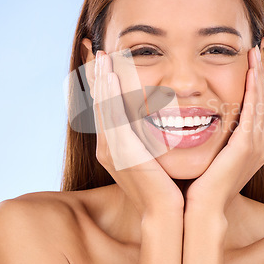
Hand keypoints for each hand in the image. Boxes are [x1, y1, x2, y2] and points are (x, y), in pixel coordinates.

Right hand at [93, 50, 183, 217]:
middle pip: (99, 104)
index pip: (105, 109)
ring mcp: (110, 148)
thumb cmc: (164, 188)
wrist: (166, 213)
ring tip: (102, 54)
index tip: (105, 63)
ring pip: (102, 106)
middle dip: (98, 76)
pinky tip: (110, 74)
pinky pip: (112, 115)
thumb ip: (148, 139)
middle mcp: (106, 146)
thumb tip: (157, 120)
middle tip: (97, 51)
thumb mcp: (154, 157)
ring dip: (101, 79)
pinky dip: (109, 93)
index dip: (103, 85)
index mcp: (113, 148)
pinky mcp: (120, 150)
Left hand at [185, 45, 263, 215]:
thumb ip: (210, 137)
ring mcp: (256, 145)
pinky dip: (253, 89)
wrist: (200, 211)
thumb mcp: (208, 156)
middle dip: (259, 73)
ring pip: (260, 101)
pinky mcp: (246, 146)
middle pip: (262, 100)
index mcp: (251, 146)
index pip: (255, 107)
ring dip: (257, 75)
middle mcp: (259, 144)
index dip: (254, 83)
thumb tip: (193, 119)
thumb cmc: (198, 186)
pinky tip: (251, 71)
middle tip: (256, 48)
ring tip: (254, 52)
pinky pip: (253, 110)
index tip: (249, 61)